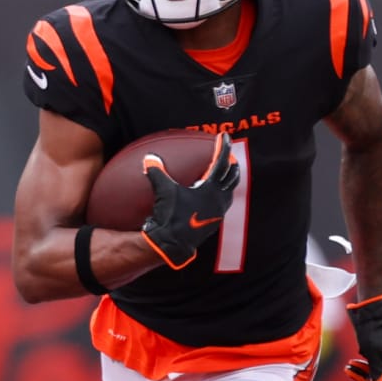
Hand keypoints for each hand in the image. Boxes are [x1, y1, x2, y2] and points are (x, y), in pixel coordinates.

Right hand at [140, 133, 240, 269]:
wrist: (173, 244)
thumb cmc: (171, 216)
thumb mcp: (164, 191)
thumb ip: (157, 172)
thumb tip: (149, 158)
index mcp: (211, 189)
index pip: (221, 163)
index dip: (223, 147)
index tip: (224, 137)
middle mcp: (219, 200)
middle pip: (232, 177)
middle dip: (232, 165)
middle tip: (230, 156)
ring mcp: (218, 213)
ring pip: (229, 192)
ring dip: (228, 181)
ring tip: (225, 175)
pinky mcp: (213, 222)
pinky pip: (222, 203)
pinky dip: (221, 194)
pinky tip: (212, 196)